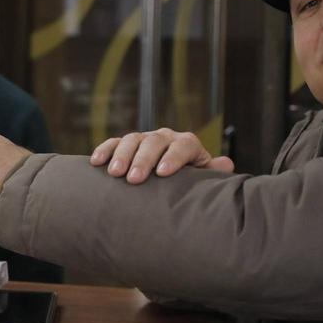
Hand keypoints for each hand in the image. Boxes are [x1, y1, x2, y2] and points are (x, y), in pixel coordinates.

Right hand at [89, 128, 234, 183]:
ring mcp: (144, 139)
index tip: (163, 173)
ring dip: (122, 155)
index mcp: (186, 144)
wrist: (170, 180)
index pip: (184, 144)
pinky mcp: (125, 144)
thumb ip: (211, 172)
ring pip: (132, 139)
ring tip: (115, 174)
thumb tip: (226, 164)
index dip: (174, 157)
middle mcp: (165, 138)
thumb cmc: (187, 184)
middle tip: (133, 179)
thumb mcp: (201, 178)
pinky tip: (96, 163)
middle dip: (143, 159)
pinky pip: (113, 143)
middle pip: (154, 141)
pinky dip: (104, 150)